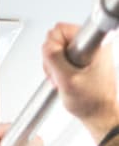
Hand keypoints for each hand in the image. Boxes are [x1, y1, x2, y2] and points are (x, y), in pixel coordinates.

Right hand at [42, 23, 118, 145]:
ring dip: (56, 67)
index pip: (61, 30)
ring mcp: (90, 51)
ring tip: (63, 80)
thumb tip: (46, 44)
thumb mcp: (67, 81)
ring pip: (61, 49)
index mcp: (94, 43)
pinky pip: (66, 57)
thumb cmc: (91, 102)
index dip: (53, 49)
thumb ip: (54, 59)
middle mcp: (94, 43)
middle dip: (53, 60)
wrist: (99, 115)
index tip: (59, 66)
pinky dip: (60, 70)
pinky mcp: (87, 59)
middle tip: (60, 76)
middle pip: (60, 39)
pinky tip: (65, 79)